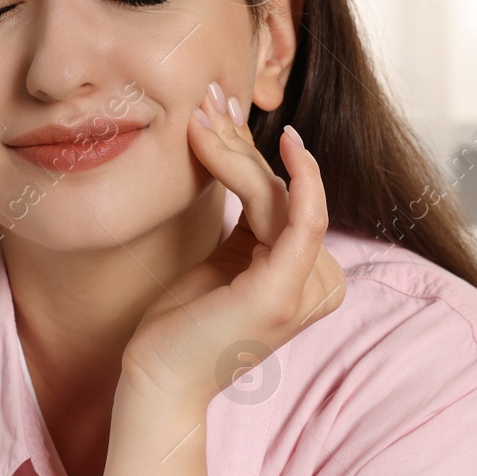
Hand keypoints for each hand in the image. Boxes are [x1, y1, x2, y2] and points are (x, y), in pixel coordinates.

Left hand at [121, 81, 345, 411]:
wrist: (156, 380)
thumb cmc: (180, 323)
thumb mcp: (222, 259)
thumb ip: (245, 221)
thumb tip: (241, 152)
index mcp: (308, 276)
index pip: (285, 197)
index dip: (253, 149)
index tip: (219, 107)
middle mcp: (320, 284)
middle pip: (284, 191)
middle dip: (244, 139)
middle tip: (210, 95)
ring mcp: (307, 291)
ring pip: (282, 196)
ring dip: (241, 149)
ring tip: (201, 114)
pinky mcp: (283, 293)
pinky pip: (300, 218)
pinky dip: (292, 175)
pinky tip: (274, 140)